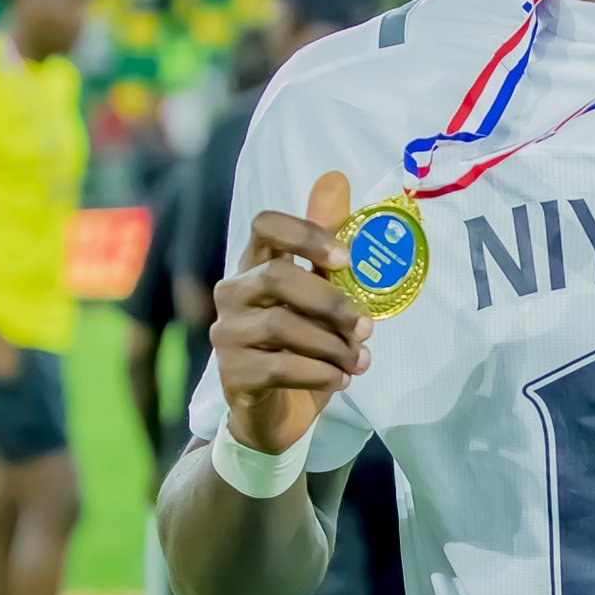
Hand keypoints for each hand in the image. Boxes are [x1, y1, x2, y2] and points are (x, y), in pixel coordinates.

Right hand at [211, 171, 369, 457]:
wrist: (281, 417)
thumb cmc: (304, 349)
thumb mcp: (322, 297)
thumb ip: (327, 247)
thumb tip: (336, 177)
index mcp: (255, 267)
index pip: (265, 225)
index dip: (305, 233)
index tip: (346, 259)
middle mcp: (233, 293)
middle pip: (278, 277)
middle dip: (331, 301)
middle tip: (368, 327)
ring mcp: (227, 334)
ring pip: (281, 325)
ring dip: (332, 345)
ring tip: (360, 361)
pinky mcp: (232, 375)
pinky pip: (279, 366)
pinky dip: (319, 373)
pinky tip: (341, 380)